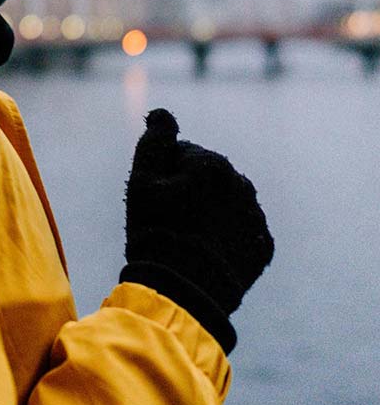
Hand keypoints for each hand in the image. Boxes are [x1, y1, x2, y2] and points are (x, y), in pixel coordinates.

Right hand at [121, 108, 273, 352]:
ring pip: (226, 202)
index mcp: (212, 163)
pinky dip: (225, 235)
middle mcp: (241, 184)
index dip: (162, 174)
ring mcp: (255, 217)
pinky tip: (206, 250)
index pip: (181, 153)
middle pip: (206, 176)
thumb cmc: (156, 231)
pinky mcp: (264, 247)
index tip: (154, 199)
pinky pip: (241, 230)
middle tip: (167, 220)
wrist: (185, 291)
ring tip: (187, 237)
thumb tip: (163, 113)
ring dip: (208, 210)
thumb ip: (154, 140)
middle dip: (188, 190)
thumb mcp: (141, 180)